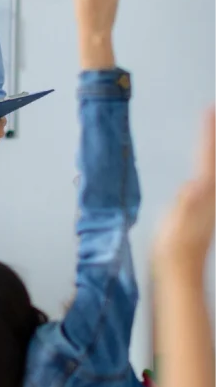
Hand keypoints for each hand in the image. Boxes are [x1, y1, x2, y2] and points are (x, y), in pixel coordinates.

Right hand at [154, 107, 215, 275]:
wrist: (180, 276)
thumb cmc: (175, 250)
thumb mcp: (177, 224)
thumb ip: (187, 203)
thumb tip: (196, 184)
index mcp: (206, 194)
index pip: (209, 157)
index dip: (209, 133)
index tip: (210, 110)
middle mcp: (212, 196)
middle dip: (214, 138)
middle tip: (213, 114)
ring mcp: (210, 204)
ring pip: (215, 168)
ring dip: (212, 150)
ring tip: (210, 134)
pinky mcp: (203, 212)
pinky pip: (209, 177)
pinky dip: (208, 164)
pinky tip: (204, 167)